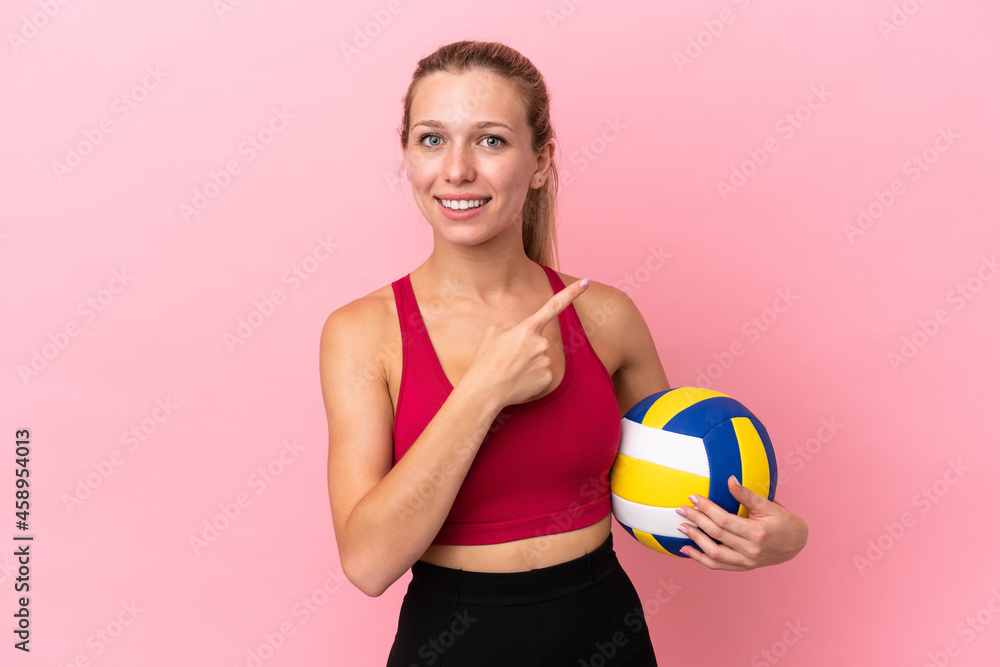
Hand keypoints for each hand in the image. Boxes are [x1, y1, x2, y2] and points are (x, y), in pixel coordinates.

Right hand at [461, 277, 589, 406]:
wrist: (485, 391)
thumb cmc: (485, 360)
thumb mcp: (493, 332)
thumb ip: (512, 325)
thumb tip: (523, 329)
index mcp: (528, 328)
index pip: (554, 305)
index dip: (572, 292)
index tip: (586, 282)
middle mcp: (542, 343)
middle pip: (538, 341)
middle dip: (525, 348)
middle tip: (507, 358)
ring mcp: (546, 361)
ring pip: (539, 358)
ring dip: (527, 363)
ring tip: (510, 370)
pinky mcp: (548, 378)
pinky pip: (541, 373)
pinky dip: (531, 377)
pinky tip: (518, 381)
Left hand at [674, 476, 807, 570]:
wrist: (796, 544)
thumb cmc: (783, 521)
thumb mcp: (768, 505)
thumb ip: (747, 495)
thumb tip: (730, 479)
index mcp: (757, 533)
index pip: (724, 520)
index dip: (707, 508)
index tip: (693, 498)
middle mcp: (751, 550)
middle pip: (716, 535)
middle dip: (696, 521)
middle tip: (680, 510)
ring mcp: (746, 562)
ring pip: (714, 554)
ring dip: (695, 541)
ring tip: (681, 528)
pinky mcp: (743, 567)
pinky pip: (718, 566)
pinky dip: (700, 559)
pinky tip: (687, 550)